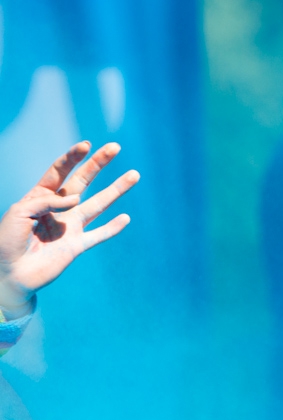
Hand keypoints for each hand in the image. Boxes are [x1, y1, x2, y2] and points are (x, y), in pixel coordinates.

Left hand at [0, 143, 136, 312]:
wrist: (8, 273)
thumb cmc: (6, 240)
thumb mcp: (19, 212)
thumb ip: (46, 202)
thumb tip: (76, 201)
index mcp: (40, 197)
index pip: (59, 172)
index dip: (72, 158)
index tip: (86, 146)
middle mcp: (58, 209)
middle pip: (83, 181)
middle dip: (98, 164)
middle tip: (115, 148)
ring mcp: (70, 227)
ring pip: (98, 205)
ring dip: (116, 190)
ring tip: (134, 175)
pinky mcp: (77, 246)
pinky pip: (99, 235)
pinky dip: (113, 228)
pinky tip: (125, 218)